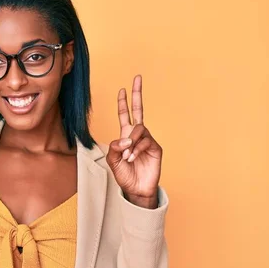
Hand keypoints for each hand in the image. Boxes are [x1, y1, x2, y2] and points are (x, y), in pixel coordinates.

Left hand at [105, 75, 161, 207]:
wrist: (135, 189)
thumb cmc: (124, 174)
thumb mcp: (112, 160)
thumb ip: (114, 147)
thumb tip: (125, 138)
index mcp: (126, 136)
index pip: (125, 115)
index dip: (123, 103)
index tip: (122, 89)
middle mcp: (137, 135)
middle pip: (138, 110)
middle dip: (137, 93)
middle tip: (137, 78)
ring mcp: (147, 140)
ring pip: (138, 130)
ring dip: (130, 143)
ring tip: (127, 156)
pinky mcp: (155, 148)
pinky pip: (145, 141)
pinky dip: (136, 149)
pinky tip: (132, 158)